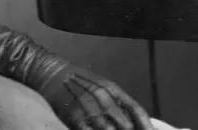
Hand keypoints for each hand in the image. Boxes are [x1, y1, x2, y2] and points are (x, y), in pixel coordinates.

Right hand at [38, 63, 154, 129]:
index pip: (137, 111)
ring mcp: (90, 109)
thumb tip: (133, 122)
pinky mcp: (75, 119)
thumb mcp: (102, 85)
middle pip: (126, 125)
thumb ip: (118, 102)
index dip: (146, 126)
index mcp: (113, 90)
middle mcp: (104, 99)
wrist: (51, 73)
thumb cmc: (76, 79)